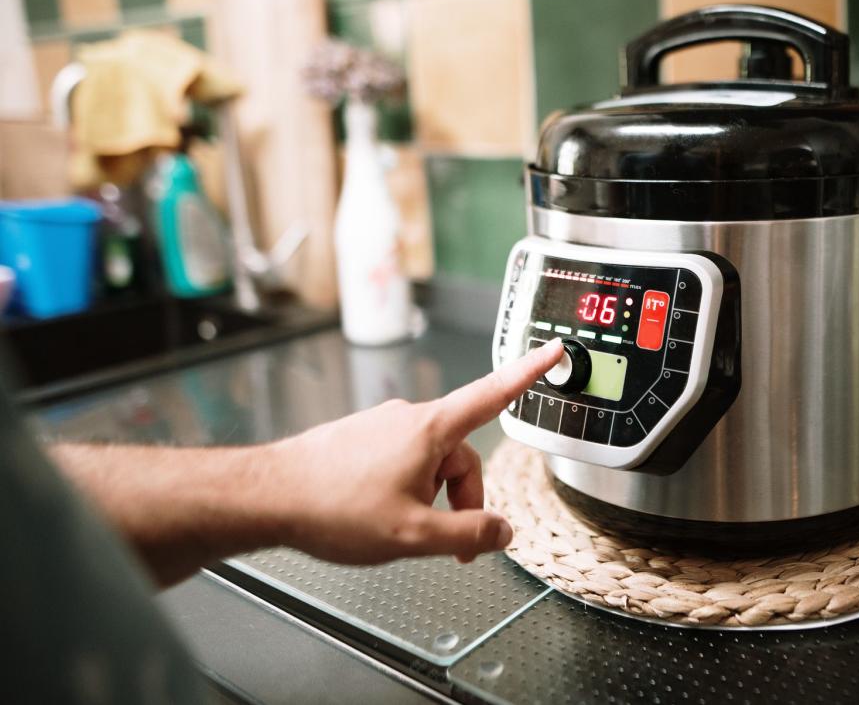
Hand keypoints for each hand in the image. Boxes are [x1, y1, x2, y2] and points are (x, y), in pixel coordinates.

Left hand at [272, 339, 562, 564]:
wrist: (266, 497)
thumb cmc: (332, 508)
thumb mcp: (411, 535)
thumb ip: (467, 535)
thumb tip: (502, 532)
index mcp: (430, 430)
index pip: (493, 395)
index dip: (529, 373)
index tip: (554, 350)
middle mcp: (408, 419)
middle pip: (461, 456)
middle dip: (463, 500)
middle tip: (449, 547)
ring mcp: (382, 427)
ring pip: (430, 463)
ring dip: (431, 499)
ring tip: (401, 532)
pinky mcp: (361, 440)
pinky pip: (402, 463)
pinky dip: (405, 491)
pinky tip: (378, 516)